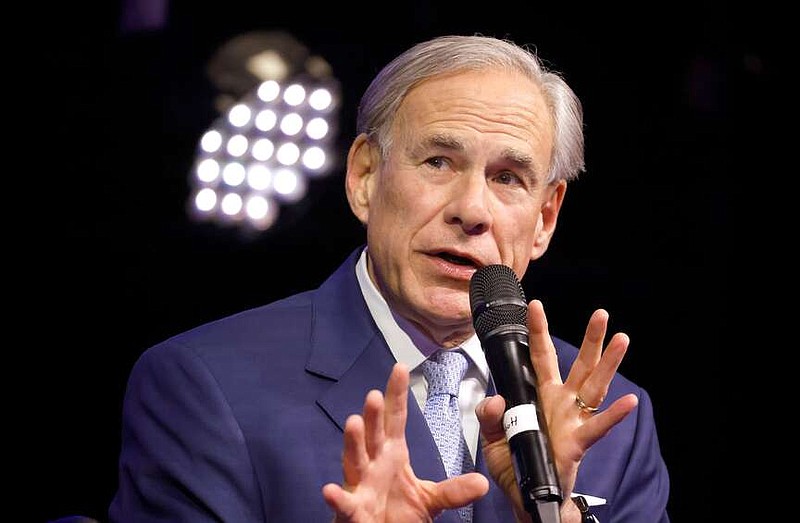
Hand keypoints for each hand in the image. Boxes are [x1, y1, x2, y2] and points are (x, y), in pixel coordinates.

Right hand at [322, 363, 489, 521]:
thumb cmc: (399, 514)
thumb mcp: (431, 499)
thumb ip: (454, 490)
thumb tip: (483, 482)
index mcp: (392, 454)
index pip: (395, 419)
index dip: (396, 394)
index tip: (400, 368)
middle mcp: (373, 464)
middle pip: (373, 435)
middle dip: (372, 416)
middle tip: (373, 395)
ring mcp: (360, 485)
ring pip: (354, 460)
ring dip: (353, 443)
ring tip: (353, 422)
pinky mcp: (352, 510)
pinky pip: (345, 504)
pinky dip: (337, 497)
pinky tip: (330, 489)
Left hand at [476, 301, 637, 521]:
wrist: (525, 496)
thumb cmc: (514, 462)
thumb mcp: (492, 435)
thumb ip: (489, 415)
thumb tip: (495, 399)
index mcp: (540, 394)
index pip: (540, 356)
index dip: (538, 331)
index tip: (536, 305)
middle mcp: (561, 402)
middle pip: (579, 364)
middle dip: (590, 339)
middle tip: (601, 314)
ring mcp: (573, 420)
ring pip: (594, 386)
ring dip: (608, 364)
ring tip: (621, 340)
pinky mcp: (578, 443)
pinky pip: (597, 426)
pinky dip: (614, 415)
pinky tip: (628, 401)